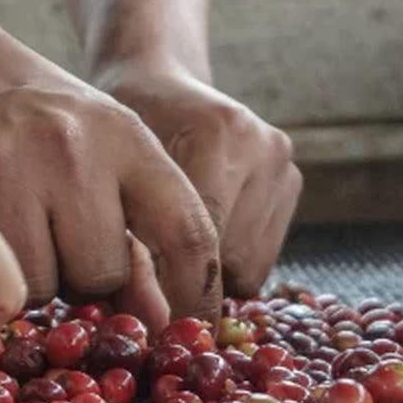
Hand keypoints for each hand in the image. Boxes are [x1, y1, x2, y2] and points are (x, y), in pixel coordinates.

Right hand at [0, 0, 222, 332]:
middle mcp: (74, 149)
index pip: (186, 232)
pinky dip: (6, 278)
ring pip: (49, 287)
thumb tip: (162, 325)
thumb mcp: (107, 159)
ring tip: (28, 232)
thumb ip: (140, 240)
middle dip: (92, 282)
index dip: (197, 295)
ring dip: (45, 281)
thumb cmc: (42, 125)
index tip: (197, 330)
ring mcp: (14, 169)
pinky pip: (1, 280)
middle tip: (67, 243)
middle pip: (105, 274)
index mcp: (127, 138)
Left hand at [97, 66, 301, 295]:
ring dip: (215, 274)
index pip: (204, 240)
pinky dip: (233, 261)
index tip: (154, 317)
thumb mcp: (110, 181)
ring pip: (252, 264)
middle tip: (159, 277)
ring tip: (180, 252)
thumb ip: (133, 245)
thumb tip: (153, 318)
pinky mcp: (292, 176)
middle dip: (194, 279)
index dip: (177, 286)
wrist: (157, 83)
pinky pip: (264, 255)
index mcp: (216, 135)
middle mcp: (261, 145)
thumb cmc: (117, 136)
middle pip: (233, 259)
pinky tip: (206, 239)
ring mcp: (282, 160)